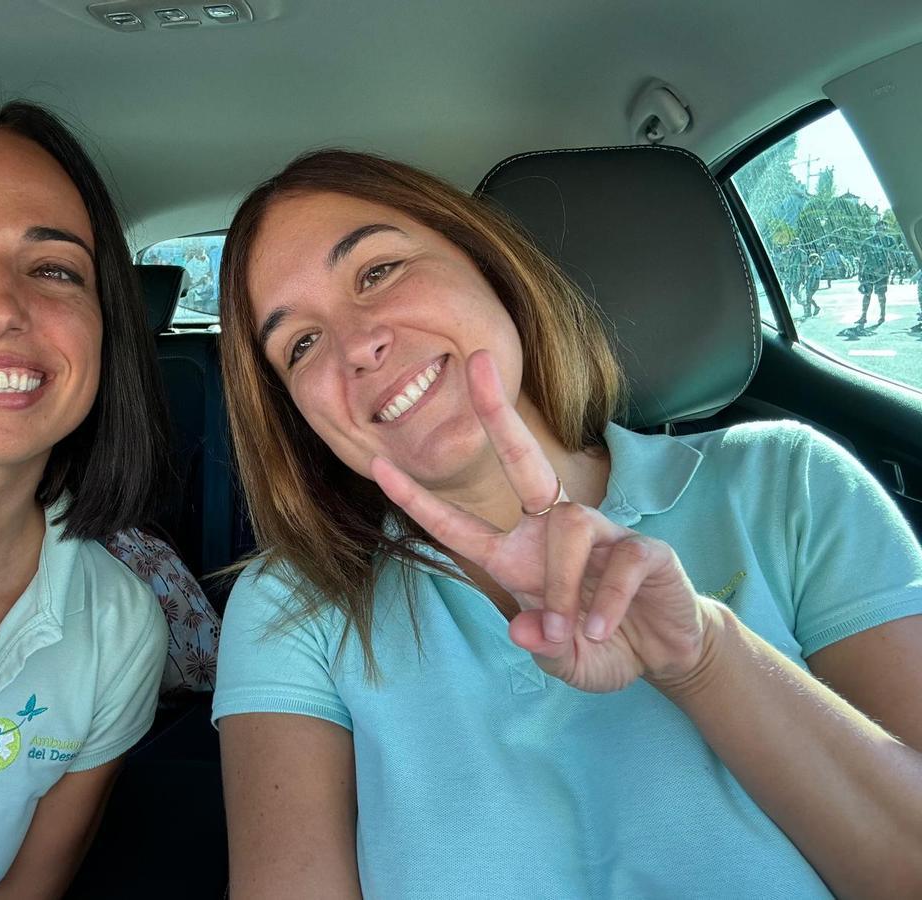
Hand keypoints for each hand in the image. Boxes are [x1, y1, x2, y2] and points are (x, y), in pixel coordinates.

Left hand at [370, 350, 714, 692]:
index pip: (460, 525)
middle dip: (497, 413)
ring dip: (564, 585)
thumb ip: (542, 650)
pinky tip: (602, 629)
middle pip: (521, 459)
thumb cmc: (602, 646)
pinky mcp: (645, 548)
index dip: (419, 500)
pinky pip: (621, 560)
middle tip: (476, 363)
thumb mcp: (565, 662)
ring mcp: (603, 533)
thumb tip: (524, 630)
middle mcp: (553, 530)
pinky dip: (607, 600)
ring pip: (569, 528)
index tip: (377, 466)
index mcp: (518, 556)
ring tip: (574, 634)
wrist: (667, 652)